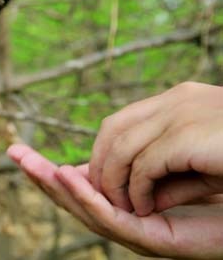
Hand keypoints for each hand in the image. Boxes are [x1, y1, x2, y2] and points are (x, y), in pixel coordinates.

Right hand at [7, 144, 222, 258]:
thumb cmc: (220, 183)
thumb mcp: (166, 160)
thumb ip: (136, 157)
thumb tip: (108, 142)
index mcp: (125, 202)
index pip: (79, 185)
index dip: (47, 169)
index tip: (20, 150)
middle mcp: (127, 219)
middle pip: (74, 198)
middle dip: (40, 176)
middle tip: (12, 153)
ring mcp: (138, 233)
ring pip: (86, 211)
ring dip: (57, 188)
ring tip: (34, 164)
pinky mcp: (154, 241)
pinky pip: (113, 220)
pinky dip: (87, 198)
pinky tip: (68, 177)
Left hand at [88, 82, 222, 214]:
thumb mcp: (208, 165)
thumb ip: (172, 177)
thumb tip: (143, 199)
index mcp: (180, 99)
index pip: (123, 121)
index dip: (106, 152)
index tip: (103, 180)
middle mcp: (177, 99)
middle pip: (112, 128)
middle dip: (99, 164)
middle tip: (102, 196)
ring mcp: (181, 112)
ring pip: (121, 148)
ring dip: (114, 182)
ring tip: (121, 208)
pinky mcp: (188, 134)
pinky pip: (145, 165)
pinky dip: (138, 191)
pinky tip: (145, 209)